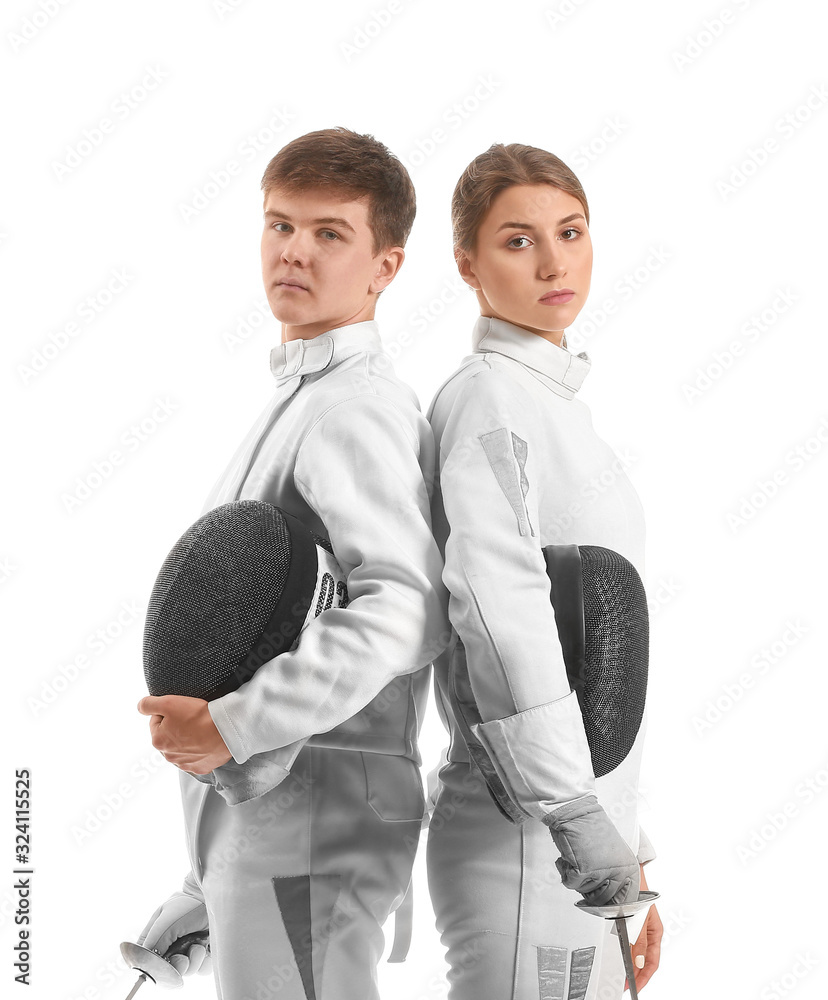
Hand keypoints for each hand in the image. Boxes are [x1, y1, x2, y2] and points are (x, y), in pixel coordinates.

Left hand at [137, 695, 231, 773]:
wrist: (225, 730)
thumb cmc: (198, 716)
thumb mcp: (169, 702)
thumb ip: (148, 704)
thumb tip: (141, 706)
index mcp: (158, 741)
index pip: (156, 721)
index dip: (168, 712)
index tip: (181, 710)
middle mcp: (168, 756)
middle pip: (169, 736)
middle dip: (176, 727)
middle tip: (191, 718)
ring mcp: (185, 764)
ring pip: (182, 748)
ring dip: (187, 739)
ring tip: (200, 729)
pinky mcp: (200, 767)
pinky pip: (196, 757)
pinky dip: (200, 750)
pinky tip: (206, 741)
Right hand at [138, 892, 210, 976]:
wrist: (212, 899)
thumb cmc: (186, 906)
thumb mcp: (165, 922)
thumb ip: (154, 942)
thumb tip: (147, 965)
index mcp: (156, 939)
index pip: (147, 962)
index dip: (154, 968)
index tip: (163, 965)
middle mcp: (170, 948)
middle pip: (168, 972)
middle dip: (176, 968)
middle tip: (183, 960)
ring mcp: (187, 952)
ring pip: (186, 972)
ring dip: (192, 963)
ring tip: (197, 947)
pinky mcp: (204, 955)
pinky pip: (202, 969)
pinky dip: (204, 963)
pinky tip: (206, 948)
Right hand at [544, 794, 639, 905]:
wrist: (577, 812)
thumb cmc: (592, 829)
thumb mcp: (614, 854)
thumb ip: (617, 876)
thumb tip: (613, 900)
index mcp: (630, 868)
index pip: (627, 901)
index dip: (612, 904)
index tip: (605, 901)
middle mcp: (619, 872)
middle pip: (602, 902)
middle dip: (590, 889)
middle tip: (586, 870)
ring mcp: (602, 872)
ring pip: (584, 894)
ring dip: (577, 878)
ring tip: (579, 857)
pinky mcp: (584, 871)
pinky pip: (570, 884)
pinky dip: (565, 871)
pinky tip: (570, 856)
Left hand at [626, 864, 661, 991]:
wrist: (625, 870)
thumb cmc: (637, 889)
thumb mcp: (640, 918)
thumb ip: (640, 941)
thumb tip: (640, 962)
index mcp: (655, 932)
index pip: (652, 962)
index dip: (644, 978)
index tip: (634, 988)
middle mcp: (647, 931)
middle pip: (642, 960)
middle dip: (634, 975)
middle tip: (622, 986)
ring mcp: (636, 927)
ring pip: (633, 952)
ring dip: (626, 965)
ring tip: (617, 976)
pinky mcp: (625, 922)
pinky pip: (625, 942)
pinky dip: (621, 952)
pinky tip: (614, 957)